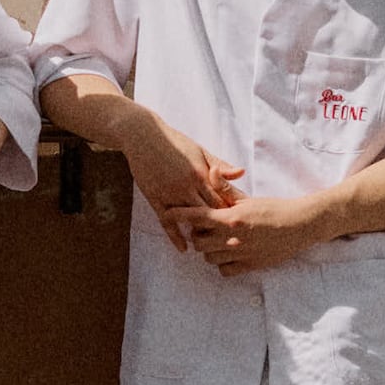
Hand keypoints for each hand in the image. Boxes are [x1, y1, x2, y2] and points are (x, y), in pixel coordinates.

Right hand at [107, 111, 233, 240]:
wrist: (143, 136)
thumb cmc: (174, 141)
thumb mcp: (199, 151)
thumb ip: (220, 165)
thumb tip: (242, 173)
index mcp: (201, 173)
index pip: (222, 198)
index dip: (232, 212)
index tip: (241, 224)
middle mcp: (187, 186)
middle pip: (209, 212)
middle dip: (221, 226)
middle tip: (233, 241)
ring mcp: (170, 193)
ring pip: (190, 219)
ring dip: (201, 233)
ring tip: (212, 247)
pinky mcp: (155, 197)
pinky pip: (167, 221)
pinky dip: (176, 236)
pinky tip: (183, 248)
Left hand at [181, 183, 334, 278]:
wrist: (299, 226)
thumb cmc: (273, 209)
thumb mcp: (248, 198)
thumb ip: (226, 190)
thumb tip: (211, 171)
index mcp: (230, 218)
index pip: (195, 217)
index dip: (178, 215)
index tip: (167, 213)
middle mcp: (232, 238)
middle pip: (198, 241)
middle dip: (198, 234)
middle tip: (206, 227)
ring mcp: (239, 254)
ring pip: (209, 258)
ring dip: (210, 249)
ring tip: (219, 240)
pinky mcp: (249, 266)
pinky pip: (224, 270)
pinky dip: (223, 264)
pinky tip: (229, 253)